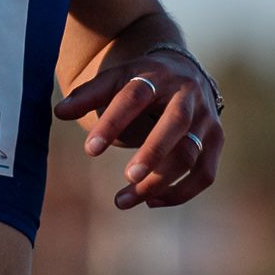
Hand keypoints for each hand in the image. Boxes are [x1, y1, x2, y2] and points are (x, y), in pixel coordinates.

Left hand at [56, 44, 222, 209]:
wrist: (185, 73)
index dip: (113, 123)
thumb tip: (58, 113)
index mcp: (157, 76)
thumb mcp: (116, 80)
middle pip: (175, 124)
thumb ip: (88, 95)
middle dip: (153, 152)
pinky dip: (180, 193)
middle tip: (128, 177)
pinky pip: (205, 174)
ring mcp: (206, 119)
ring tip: (122, 200)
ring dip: (158, 182)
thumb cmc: (142, 81)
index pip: (134, 97)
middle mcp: (187, 95)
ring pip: (189, 155)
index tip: (90, 150)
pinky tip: (151, 202)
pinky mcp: (216, 140)